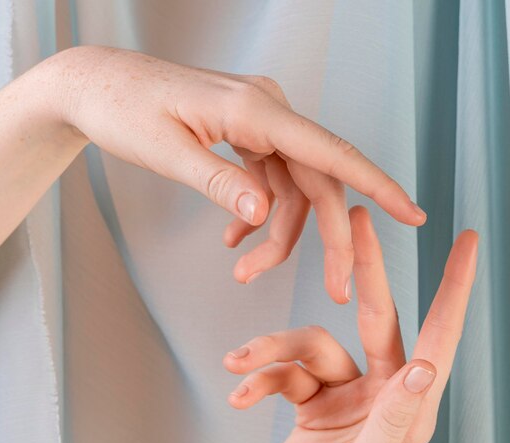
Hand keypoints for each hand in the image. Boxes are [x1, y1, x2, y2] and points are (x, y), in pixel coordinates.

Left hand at [54, 45, 425, 302]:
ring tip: (243, 271)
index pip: (330, 151)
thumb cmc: (123, 109)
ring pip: (293, 189)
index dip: (377, 185)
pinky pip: (269, 180)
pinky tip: (233, 240)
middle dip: (326, 241)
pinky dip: (257, 215)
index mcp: (254, 109)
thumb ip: (218, 181)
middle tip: (336, 290)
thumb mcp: (166, 151)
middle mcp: (267, 112)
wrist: (97, 85)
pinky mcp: (246, 134)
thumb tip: (263, 212)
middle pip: (318, 182)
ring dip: (277, 235)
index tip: (412, 213)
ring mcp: (259, 122)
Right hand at [222, 207, 477, 442]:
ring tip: (241, 365)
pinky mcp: (310, 400)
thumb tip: (427, 367)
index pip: (439, 337)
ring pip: (309, 344)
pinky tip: (242, 394)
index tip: (465, 244)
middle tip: (355, 224)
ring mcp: (344, 396)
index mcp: (407, 410)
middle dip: (364, 271)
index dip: (454, 288)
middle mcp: (381, 396)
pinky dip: (260, 377)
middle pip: (374, 317)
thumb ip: (395, 419)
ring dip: (272, 351)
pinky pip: (285, 369)